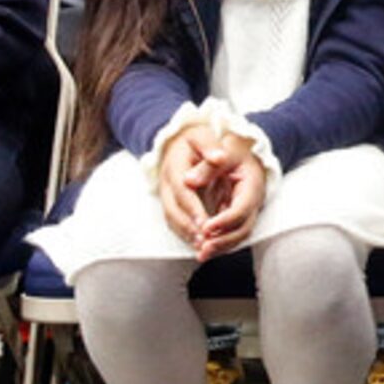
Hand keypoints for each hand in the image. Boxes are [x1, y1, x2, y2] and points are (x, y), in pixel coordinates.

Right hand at [155, 123, 220, 246]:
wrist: (176, 140)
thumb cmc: (193, 139)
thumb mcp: (202, 135)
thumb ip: (210, 146)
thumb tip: (218, 157)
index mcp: (174, 166)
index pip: (183, 192)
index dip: (193, 209)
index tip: (206, 224)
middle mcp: (166, 183)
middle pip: (173, 210)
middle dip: (189, 228)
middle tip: (205, 242)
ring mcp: (165, 194)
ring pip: (172, 219)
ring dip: (186, 234)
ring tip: (203, 247)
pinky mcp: (170, 201)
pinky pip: (174, 221)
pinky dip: (185, 233)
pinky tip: (198, 243)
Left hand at [190, 142, 267, 262]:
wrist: (243, 154)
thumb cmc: (234, 151)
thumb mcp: (224, 151)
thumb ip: (207, 166)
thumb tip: (188, 180)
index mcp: (252, 186)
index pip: (241, 209)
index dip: (225, 220)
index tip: (206, 227)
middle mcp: (253, 203)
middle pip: (243, 229)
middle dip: (223, 241)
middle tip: (203, 247)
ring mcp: (246, 212)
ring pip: (237, 236)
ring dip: (220, 247)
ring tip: (201, 254)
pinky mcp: (236, 218)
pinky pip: (230, 235)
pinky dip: (218, 244)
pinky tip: (202, 249)